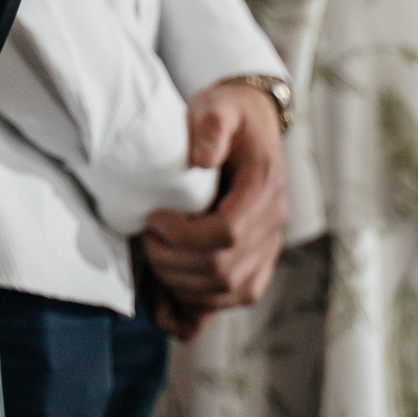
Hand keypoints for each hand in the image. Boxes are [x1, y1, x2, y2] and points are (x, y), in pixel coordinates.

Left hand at [139, 79, 289, 337]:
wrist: (252, 124)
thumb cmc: (231, 117)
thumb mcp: (220, 107)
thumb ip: (211, 128)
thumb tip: (201, 158)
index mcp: (265, 190)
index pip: (228, 234)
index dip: (185, 237)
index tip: (154, 220)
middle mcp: (273, 228)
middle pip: (225, 271)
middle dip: (175, 264)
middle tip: (145, 240)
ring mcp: (266, 251)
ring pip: (228, 293)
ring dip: (182, 286)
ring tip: (153, 258)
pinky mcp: (254, 265)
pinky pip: (231, 302)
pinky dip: (197, 309)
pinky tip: (166, 301)